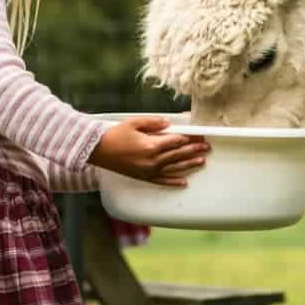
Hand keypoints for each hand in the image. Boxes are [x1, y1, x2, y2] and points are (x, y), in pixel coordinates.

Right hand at [88, 116, 208, 185]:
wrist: (97, 150)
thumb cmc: (115, 134)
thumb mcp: (134, 123)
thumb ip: (154, 122)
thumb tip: (169, 123)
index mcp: (152, 145)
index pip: (177, 141)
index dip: (190, 138)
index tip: (200, 136)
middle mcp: (153, 160)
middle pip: (179, 155)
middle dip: (194, 150)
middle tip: (207, 148)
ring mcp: (149, 171)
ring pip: (174, 168)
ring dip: (189, 165)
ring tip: (202, 162)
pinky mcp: (143, 177)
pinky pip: (162, 181)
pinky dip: (173, 182)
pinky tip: (184, 182)